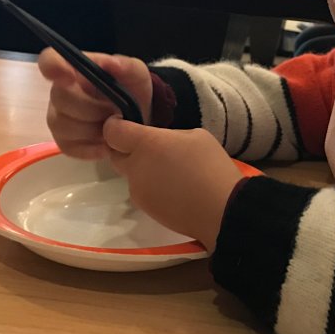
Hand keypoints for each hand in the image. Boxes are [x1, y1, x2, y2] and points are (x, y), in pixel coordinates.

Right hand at [38, 47, 153, 159]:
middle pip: (60, 99)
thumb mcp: (137, 75)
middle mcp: (60, 92)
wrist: (138, 120)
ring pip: (63, 126)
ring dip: (94, 129)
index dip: (52, 67)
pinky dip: (93, 147)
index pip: (50, 61)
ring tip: (114, 126)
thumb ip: (127, 66)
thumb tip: (110, 63)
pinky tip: (109, 143)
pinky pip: (70, 147)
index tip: (68, 77)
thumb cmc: (132, 90)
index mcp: (75, 69)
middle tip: (115, 111)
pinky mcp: (65, 142)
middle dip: (92, 108)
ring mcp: (59, 118)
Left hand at [104, 119, 242, 251]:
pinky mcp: (146, 209)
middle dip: (126, 148)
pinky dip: (152, 186)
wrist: (221, 209)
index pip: (112, 132)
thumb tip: (161, 143)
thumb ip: (170, 136)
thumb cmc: (211, 167)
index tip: (126, 124)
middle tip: (151, 147)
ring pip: (131, 174)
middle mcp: (135, 168)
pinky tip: (175, 189)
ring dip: (143, 169)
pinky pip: (142, 190)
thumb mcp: (196, 136)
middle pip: (115, 155)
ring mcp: (138, 191)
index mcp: (147, 144)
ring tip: (171, 172)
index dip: (114, 126)